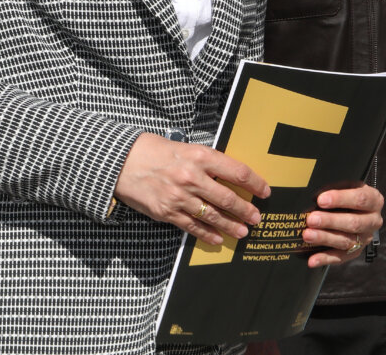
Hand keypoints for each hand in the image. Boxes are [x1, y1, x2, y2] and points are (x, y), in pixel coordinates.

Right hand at [113, 133, 269, 244]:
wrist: (120, 161)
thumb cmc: (154, 150)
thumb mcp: (185, 148)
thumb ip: (206, 162)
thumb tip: (229, 176)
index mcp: (200, 156)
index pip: (237, 172)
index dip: (255, 183)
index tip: (265, 191)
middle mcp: (192, 177)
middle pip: (227, 198)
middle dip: (246, 210)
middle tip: (257, 218)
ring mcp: (179, 197)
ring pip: (213, 216)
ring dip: (231, 226)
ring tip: (243, 232)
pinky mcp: (167, 212)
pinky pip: (192, 226)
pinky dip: (208, 234)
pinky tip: (218, 239)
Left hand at [302, 183, 383, 267]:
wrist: (360, 210)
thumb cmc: (350, 196)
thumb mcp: (349, 187)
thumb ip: (338, 188)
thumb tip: (317, 194)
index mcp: (374, 200)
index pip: (360, 199)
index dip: (340, 199)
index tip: (321, 199)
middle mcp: (373, 221)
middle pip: (354, 223)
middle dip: (330, 221)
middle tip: (312, 219)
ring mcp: (365, 238)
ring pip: (346, 241)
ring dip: (325, 238)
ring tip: (308, 235)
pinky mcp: (356, 251)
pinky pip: (340, 257)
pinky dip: (325, 258)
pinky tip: (313, 259)